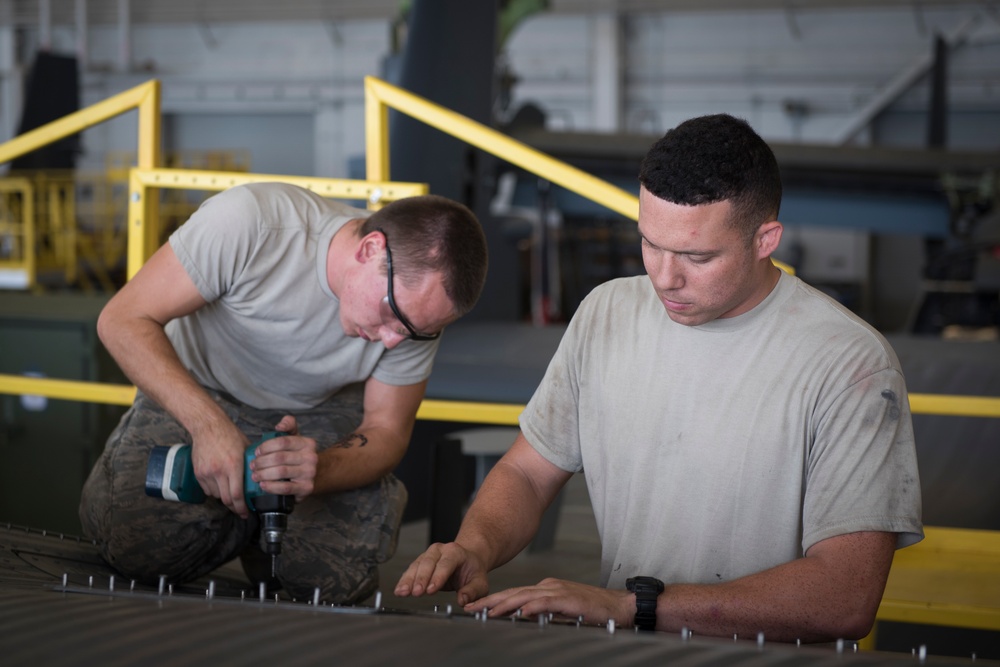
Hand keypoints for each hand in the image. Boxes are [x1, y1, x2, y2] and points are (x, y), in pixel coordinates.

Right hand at [191, 421, 250, 517]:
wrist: (207, 426)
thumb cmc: (230, 435)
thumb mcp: (246, 448)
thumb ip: (251, 464)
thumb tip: (259, 478)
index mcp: (233, 466)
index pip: (236, 494)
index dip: (241, 507)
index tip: (246, 513)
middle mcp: (218, 471)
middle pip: (226, 499)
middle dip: (234, 507)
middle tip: (240, 510)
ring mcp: (206, 473)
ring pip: (217, 495)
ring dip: (225, 497)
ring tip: (231, 491)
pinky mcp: (198, 473)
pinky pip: (207, 490)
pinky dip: (215, 491)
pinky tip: (220, 484)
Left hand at [249, 415, 317, 500]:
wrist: (315, 474)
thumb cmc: (297, 455)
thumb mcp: (295, 438)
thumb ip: (289, 425)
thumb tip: (279, 426)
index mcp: (307, 443)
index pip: (283, 442)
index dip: (266, 446)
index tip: (256, 452)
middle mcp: (311, 457)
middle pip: (279, 458)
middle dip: (261, 462)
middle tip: (252, 465)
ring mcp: (310, 473)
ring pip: (281, 472)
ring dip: (263, 474)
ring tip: (255, 475)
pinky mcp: (306, 487)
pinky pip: (285, 487)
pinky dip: (271, 487)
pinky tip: (263, 485)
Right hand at [394, 542, 489, 605]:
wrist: (467, 560)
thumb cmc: (472, 571)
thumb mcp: (480, 582)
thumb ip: (473, 591)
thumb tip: (463, 600)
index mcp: (456, 552)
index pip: (446, 564)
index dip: (438, 577)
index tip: (431, 589)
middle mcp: (440, 550)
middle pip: (428, 563)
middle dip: (421, 579)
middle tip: (416, 592)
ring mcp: (428, 555)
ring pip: (416, 566)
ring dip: (409, 580)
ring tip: (402, 592)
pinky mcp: (420, 562)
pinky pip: (411, 570)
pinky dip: (404, 581)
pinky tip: (399, 590)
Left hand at [467, 578, 633, 627]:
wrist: (620, 606)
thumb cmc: (594, 611)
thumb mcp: (562, 612)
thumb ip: (543, 613)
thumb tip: (522, 619)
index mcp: (546, 588)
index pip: (514, 593)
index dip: (494, 600)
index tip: (476, 607)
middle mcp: (549, 586)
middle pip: (514, 592)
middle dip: (490, 600)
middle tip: (471, 607)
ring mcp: (558, 591)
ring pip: (525, 596)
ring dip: (504, 604)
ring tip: (487, 611)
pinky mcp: (569, 599)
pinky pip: (546, 603)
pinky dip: (531, 607)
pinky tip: (520, 612)